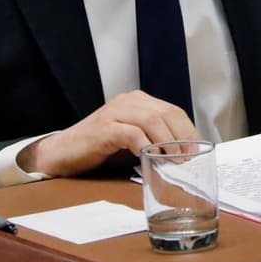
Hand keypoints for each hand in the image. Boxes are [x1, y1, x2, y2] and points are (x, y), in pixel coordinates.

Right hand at [18, 90, 197, 176]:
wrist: (61, 153)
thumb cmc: (98, 149)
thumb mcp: (131, 141)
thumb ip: (153, 140)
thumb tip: (182, 155)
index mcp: (138, 101)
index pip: (173, 110)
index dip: (188, 130)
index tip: (198, 149)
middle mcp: (128, 101)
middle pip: (166, 113)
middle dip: (182, 136)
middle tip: (190, 157)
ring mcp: (115, 112)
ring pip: (152, 120)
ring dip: (167, 142)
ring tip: (174, 160)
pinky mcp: (104, 128)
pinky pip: (132, 134)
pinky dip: (145, 146)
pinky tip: (150, 158)